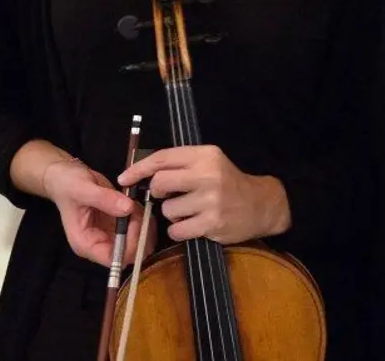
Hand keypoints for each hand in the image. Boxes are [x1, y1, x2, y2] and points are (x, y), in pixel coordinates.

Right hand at [42, 158, 145, 266]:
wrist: (65, 176)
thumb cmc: (67, 184)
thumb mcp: (82, 189)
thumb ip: (104, 199)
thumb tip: (127, 208)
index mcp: (86, 244)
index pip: (113, 260)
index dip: (129, 247)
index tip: (135, 223)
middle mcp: (99, 244)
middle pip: (129, 254)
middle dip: (140, 235)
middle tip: (139, 212)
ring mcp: (110, 235)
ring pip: (138, 243)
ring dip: (144, 227)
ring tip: (137, 206)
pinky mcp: (118, 225)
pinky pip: (138, 229)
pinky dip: (144, 219)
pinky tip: (138, 204)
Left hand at [119, 146, 288, 244]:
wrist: (260, 205)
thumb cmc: (228, 183)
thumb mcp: (209, 162)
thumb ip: (180, 164)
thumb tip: (141, 173)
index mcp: (205, 155)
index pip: (162, 159)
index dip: (138, 169)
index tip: (124, 178)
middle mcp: (208, 174)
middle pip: (160, 183)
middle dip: (157, 192)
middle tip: (168, 196)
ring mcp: (210, 200)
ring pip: (167, 210)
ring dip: (173, 214)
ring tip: (190, 211)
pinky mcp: (212, 223)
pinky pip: (177, 230)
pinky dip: (179, 231)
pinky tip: (193, 225)